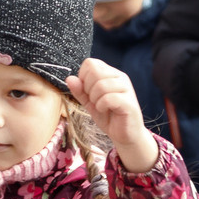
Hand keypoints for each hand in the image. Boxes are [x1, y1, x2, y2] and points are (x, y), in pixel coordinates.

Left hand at [67, 57, 158, 173]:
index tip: (88, 91)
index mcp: (111, 74)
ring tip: (100, 106)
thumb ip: (80, 90)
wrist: (124, 135)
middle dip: (88, 88)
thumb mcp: (89, 103)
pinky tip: (105, 110)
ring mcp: (126, 88)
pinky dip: (101, 106)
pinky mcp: (129, 102)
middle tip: (94, 100)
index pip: (90, 63)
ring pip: (101, 85)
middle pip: (95, 71)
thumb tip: (69, 78)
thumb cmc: (108, 117)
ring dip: (95, 99)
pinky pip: (108, 98)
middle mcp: (120, 77)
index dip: (83, 77)